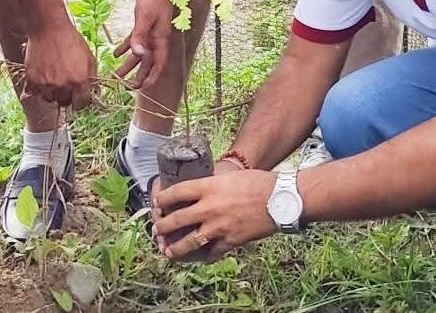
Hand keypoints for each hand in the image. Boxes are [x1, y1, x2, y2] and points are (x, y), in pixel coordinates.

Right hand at [23, 21, 95, 108]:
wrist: (49, 28)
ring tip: (54, 80)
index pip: (81, 104)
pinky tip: (44, 77)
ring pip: (49, 99)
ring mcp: (46, 83)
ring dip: (53, 93)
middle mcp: (63, 85)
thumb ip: (93, 77)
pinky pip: (35, 92)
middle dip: (67, 97)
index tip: (79, 97)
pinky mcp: (33, 79)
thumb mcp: (89, 57)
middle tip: (66, 86)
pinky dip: (39, 88)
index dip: (81, 101)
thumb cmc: (70, 40)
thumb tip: (94, 92)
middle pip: (65, 103)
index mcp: (79, 80)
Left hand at [113, 0, 173, 89]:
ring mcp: (150, 31)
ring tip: (117, 75)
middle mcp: (156, 37)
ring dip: (129, 64)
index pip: (158, 63)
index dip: (152, 76)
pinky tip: (115, 54)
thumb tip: (138, 55)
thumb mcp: (145, 17)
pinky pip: (134, 40)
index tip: (143, 88)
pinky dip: (125, 47)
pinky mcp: (143, 23)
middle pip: (147, 61)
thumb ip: (140, 36)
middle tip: (126, 86)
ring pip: (139, 52)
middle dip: (138, 75)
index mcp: (160, 38)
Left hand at [151, 169, 278, 261]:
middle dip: (161, 227)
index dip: (162, 200)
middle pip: (176, 220)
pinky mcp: (230, 241)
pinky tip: (201, 258)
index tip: (156, 203)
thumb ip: (212, 183)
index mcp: (207, 187)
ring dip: (175, 249)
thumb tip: (200, 188)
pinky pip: (212, 253)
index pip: (175, 193)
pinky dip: (205, 257)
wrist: (279, 199)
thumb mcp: (229, 176)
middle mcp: (208, 208)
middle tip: (156, 229)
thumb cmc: (257, 182)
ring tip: (168, 252)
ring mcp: (218, 227)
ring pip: (189, 242)